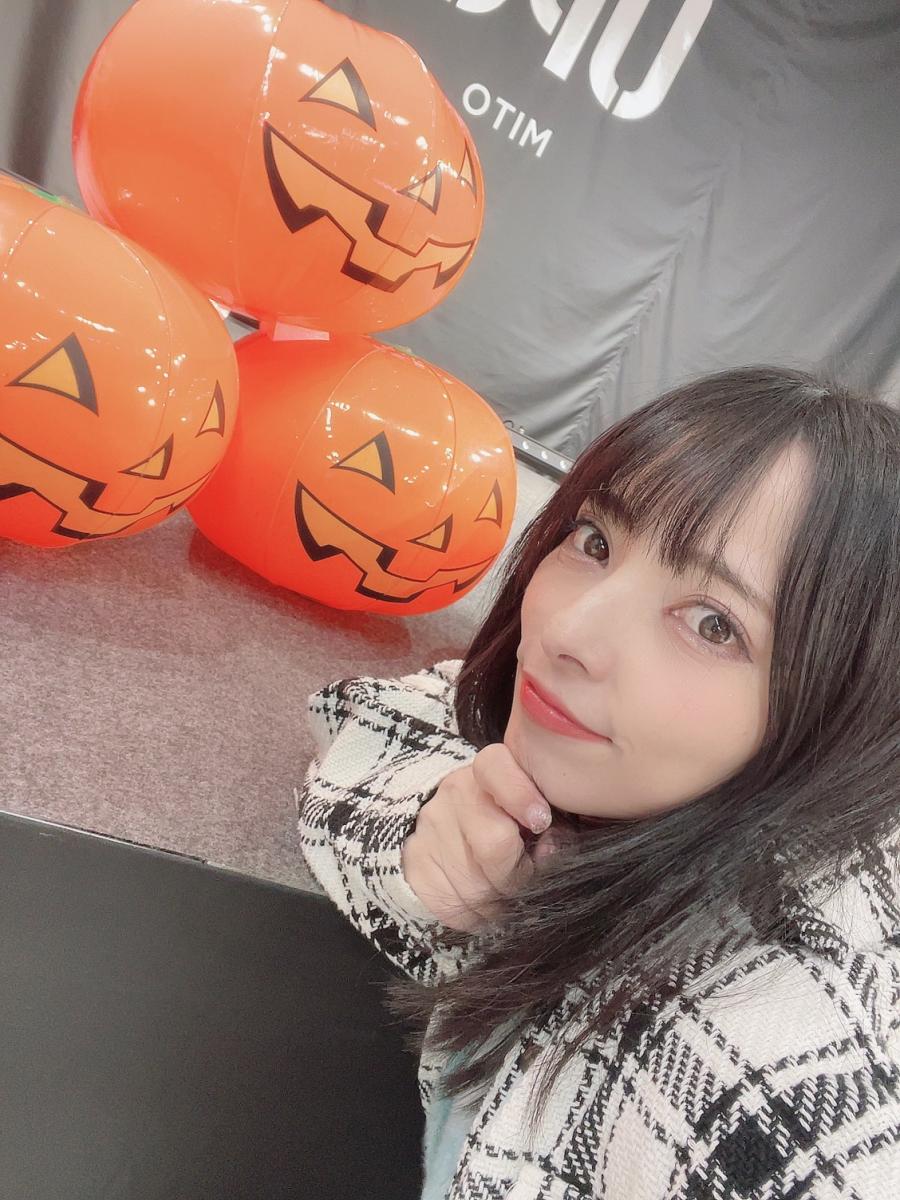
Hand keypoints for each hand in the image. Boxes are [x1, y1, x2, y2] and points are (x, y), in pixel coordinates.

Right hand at [401, 743, 563, 931]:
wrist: (455, 824)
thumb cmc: (514, 819)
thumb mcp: (536, 809)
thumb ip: (552, 822)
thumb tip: (550, 850)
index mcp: (491, 770)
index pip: (495, 769)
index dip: (521, 797)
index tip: (540, 822)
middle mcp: (455, 791)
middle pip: (492, 845)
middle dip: (517, 876)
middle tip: (523, 881)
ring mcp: (430, 825)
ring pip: (473, 887)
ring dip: (497, 903)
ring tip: (503, 895)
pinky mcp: (414, 859)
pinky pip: (449, 905)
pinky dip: (473, 916)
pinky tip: (481, 905)